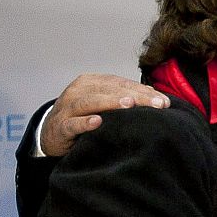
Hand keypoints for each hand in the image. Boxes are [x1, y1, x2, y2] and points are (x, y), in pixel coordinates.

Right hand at [42, 73, 169, 156]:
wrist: (51, 133)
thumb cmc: (83, 116)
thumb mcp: (103, 103)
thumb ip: (125, 97)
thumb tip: (154, 95)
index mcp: (92, 82)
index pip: (122, 84)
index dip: (144, 92)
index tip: (165, 102)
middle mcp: (79, 90)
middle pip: (110, 90)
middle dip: (136, 97)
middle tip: (157, 105)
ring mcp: (67, 107)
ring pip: (90, 102)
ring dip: (110, 102)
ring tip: (129, 105)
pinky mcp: (60, 126)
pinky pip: (72, 124)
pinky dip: (84, 122)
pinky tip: (97, 122)